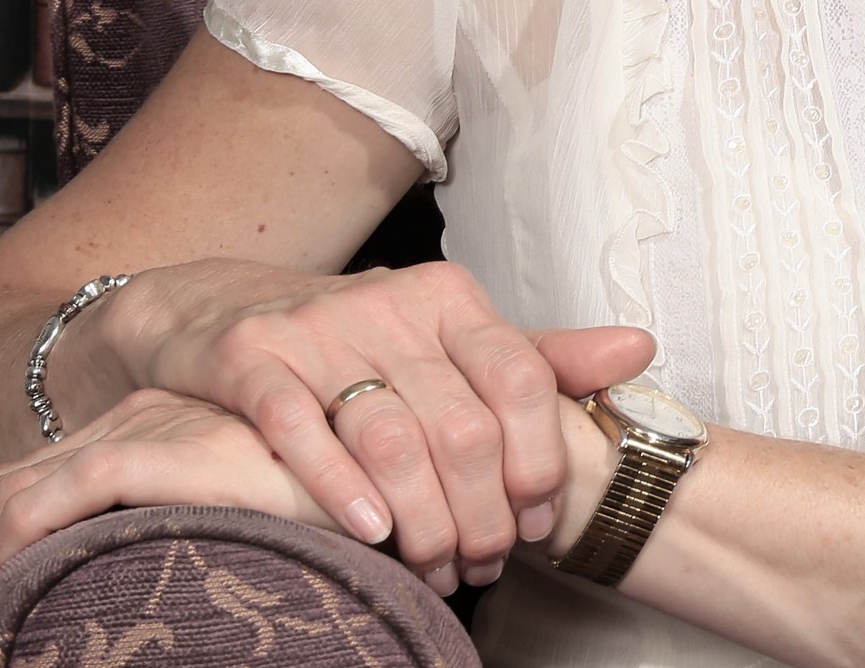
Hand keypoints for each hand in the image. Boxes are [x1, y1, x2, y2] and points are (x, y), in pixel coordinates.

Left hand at [0, 389, 340, 666]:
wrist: (369, 461)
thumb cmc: (314, 506)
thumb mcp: (230, 517)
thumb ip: (186, 534)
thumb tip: (139, 606)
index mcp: (141, 436)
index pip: (23, 488)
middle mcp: (131, 425)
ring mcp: (144, 430)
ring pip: (13, 498)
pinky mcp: (161, 447)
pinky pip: (64, 491)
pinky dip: (16, 535)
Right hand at [116, 260, 653, 594]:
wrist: (222, 311)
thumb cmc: (361, 342)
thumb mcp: (454, 340)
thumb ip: (543, 354)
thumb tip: (642, 348)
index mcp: (450, 297)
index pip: (522, 376)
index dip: (539, 459)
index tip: (539, 520)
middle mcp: (390, 302)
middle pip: (460, 423)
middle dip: (480, 511)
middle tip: (484, 564)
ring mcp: (316, 329)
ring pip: (389, 436)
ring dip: (420, 520)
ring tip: (432, 567)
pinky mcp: (251, 358)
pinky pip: (298, 427)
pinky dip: (337, 487)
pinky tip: (368, 532)